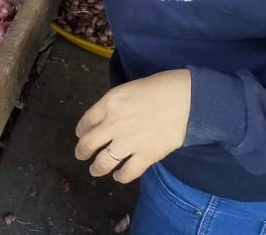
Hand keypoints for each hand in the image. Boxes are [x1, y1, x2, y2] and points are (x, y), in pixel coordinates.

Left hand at [74, 69, 190, 182]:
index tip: (80, 134)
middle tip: (80, 155)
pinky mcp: (146, 156)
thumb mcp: (126, 90)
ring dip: (97, 168)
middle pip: (88, 143)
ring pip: (103, 162)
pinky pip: (128, 172)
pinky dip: (121, 176)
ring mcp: (128, 142)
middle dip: (81, 151)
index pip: (86, 121)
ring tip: (95, 170)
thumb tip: (106, 119)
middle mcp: (113, 124)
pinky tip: (118, 176)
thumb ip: (113, 105)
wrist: (184, 99)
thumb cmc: (158, 88)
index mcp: (108, 104)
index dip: (81, 130)